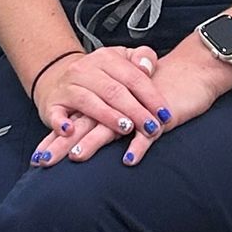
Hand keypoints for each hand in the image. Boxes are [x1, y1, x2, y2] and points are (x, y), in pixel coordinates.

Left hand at [31, 34, 231, 168]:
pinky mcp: (158, 114)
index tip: (39, 157)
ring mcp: (137, 108)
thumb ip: (108, 116)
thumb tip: (82, 134)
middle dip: (63, 144)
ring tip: (77, 156)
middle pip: (85, 125)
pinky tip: (128, 160)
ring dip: (93, 142)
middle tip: (45, 161)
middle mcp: (116, 103)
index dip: (57, 137)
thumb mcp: (127, 103)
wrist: (192, 70)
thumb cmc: (158, 88)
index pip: (76, 120)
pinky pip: (147, 133)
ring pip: (110, 127)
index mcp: (105, 100)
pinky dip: (137, 146)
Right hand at [31, 44, 169, 165]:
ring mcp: (68, 87)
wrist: (58, 76)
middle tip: (151, 127)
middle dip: (135, 111)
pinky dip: (61, 123)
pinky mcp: (53, 105)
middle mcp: (85, 70)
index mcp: (106, 58)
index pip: (133, 77)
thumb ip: (142, 58)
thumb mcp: (122, 59)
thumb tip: (148, 67)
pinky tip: (70, 131)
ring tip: (125, 129)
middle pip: (114, 91)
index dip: (151, 96)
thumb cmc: (100, 74)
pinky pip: (56, 114)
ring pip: (89, 102)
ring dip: (108, 117)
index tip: (165, 114)